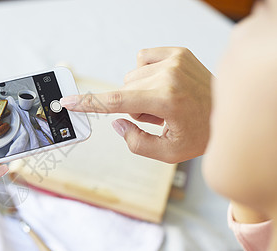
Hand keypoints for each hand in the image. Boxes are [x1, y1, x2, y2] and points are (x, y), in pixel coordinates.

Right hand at [61, 47, 212, 163]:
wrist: (229, 112)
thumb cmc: (201, 134)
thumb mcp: (167, 153)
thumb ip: (135, 142)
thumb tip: (117, 122)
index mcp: (166, 101)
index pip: (116, 102)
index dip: (89, 103)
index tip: (68, 101)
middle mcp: (169, 75)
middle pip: (123, 89)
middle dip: (131, 105)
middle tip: (155, 116)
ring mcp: (174, 60)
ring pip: (131, 76)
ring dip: (139, 91)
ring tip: (162, 102)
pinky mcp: (178, 51)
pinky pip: (142, 59)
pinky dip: (145, 74)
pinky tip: (162, 84)